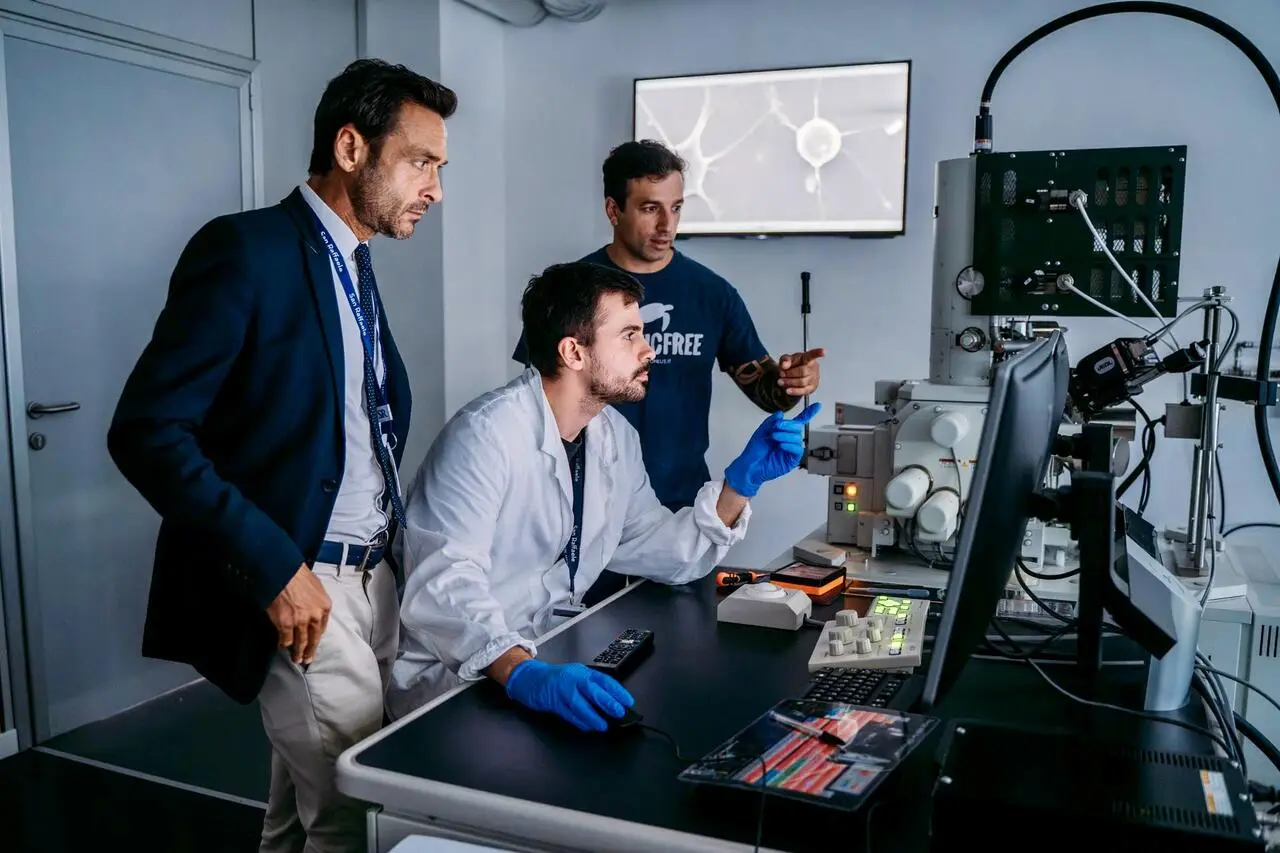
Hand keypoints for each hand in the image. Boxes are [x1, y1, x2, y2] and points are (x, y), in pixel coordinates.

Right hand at [266, 563, 331, 664]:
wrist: (282, 573)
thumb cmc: (298, 576)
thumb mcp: (316, 588)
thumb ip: (316, 603)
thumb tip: (311, 611)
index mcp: (324, 607)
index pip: (322, 628)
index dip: (316, 638)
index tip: (314, 644)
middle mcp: (315, 617)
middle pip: (313, 639)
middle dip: (310, 651)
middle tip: (307, 659)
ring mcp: (300, 622)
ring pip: (300, 643)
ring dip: (297, 653)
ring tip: (296, 659)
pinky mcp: (285, 624)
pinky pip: (285, 640)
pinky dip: (283, 644)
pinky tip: (281, 647)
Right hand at [504, 660, 633, 731]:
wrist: (532, 679)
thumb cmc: (559, 679)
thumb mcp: (578, 676)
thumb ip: (593, 687)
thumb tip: (613, 702)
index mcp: (582, 672)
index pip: (603, 679)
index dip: (617, 691)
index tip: (628, 701)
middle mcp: (573, 679)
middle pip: (592, 690)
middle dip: (607, 702)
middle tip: (618, 712)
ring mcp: (562, 691)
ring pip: (580, 705)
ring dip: (593, 717)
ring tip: (603, 725)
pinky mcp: (554, 703)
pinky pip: (569, 715)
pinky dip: (580, 722)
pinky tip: (588, 726)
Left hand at [724, 403, 821, 497]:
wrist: (750, 466)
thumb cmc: (754, 451)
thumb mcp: (761, 432)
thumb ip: (771, 422)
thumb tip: (781, 413)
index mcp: (783, 432)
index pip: (798, 421)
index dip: (808, 413)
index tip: (817, 406)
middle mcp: (789, 440)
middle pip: (798, 428)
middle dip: (788, 425)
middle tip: (777, 425)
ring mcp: (791, 450)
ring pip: (797, 438)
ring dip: (786, 435)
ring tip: (774, 436)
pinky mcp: (792, 460)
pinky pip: (797, 450)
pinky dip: (790, 445)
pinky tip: (781, 445)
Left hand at [776, 348, 825, 396]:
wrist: (793, 376)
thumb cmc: (792, 365)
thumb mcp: (786, 359)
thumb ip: (785, 360)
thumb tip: (784, 365)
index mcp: (807, 358)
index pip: (812, 355)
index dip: (818, 353)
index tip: (823, 352)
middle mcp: (813, 368)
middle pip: (803, 371)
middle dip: (790, 373)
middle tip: (781, 374)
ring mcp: (813, 378)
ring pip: (802, 382)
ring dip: (789, 382)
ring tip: (780, 381)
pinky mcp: (811, 388)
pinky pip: (803, 390)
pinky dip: (794, 391)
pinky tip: (788, 390)